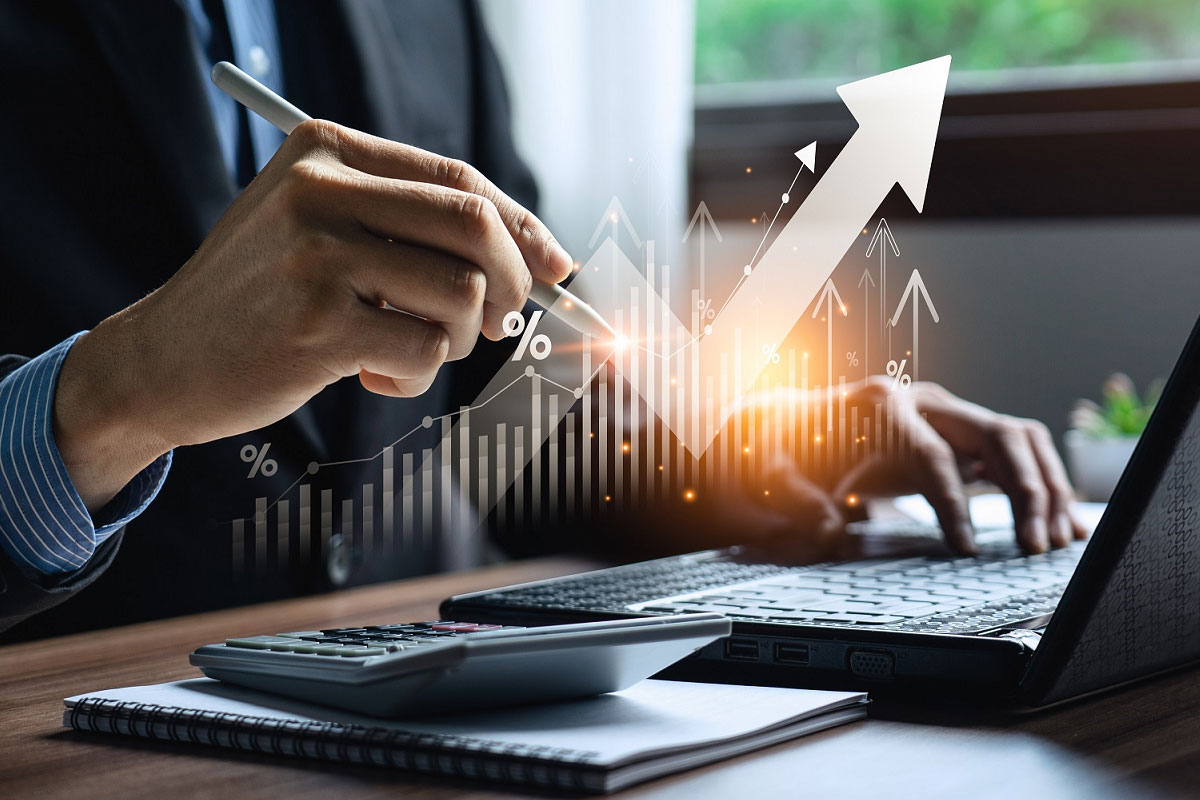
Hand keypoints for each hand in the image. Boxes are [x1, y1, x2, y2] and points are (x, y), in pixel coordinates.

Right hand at [53, 120, 571, 510]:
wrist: (163, 359)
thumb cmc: (263, 297)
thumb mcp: (321, 227)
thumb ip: (413, 225)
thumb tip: (543, 258)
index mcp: (328, 150)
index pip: (461, 180)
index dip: (522, 228)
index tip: (553, 268)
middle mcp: (321, 189)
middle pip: (476, 225)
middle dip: (511, 283)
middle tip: (494, 323)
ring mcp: (317, 256)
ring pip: (461, 295)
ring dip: (454, 340)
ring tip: (408, 350)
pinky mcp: (317, 324)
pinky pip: (425, 354)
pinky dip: (415, 379)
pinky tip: (370, 377)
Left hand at [740, 379, 1088, 554]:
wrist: (791, 420)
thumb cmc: (788, 446)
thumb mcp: (778, 471)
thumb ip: (799, 500)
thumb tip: (828, 530)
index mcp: (882, 407)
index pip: (932, 456)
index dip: (953, 504)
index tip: (964, 548)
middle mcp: (924, 401)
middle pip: (997, 434)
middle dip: (1024, 491)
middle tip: (1035, 546)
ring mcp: (948, 412)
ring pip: (1020, 437)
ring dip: (1046, 487)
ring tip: (1057, 539)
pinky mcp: (962, 431)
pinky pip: (1017, 450)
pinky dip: (1042, 482)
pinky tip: (1058, 520)